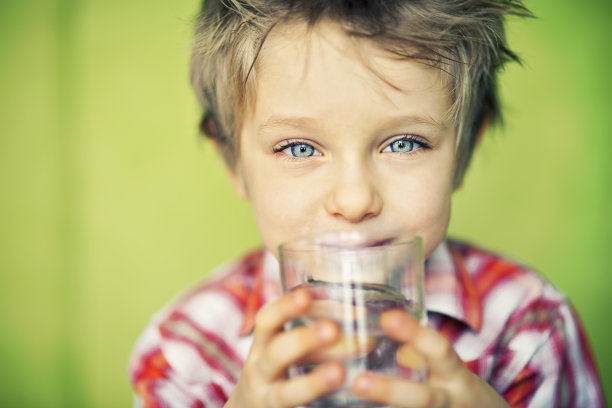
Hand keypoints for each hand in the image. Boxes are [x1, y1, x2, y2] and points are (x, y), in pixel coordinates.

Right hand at [225, 288, 344, 407]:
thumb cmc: (280, 370)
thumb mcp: (285, 346)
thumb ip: (313, 330)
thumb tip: (358, 312)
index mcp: (263, 344)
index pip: (268, 320)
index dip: (284, 307)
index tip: (306, 295)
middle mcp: (260, 370)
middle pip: (275, 353)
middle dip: (303, 340)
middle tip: (333, 329)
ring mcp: (267, 398)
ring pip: (285, 392)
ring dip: (314, 382)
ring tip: (340, 373)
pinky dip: (314, 400)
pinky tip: (341, 397)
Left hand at [350, 310, 509, 407]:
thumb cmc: (456, 390)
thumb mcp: (446, 369)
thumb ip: (417, 352)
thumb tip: (376, 322)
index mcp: (454, 376)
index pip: (439, 351)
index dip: (415, 334)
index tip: (388, 317)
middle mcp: (451, 401)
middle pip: (423, 399)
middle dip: (390, 391)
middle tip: (357, 382)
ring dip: (384, 407)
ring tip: (354, 401)